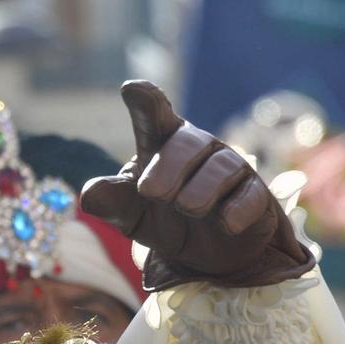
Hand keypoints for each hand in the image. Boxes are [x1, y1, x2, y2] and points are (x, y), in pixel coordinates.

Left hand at [79, 81, 312, 292]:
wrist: (208, 254)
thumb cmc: (164, 220)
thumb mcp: (132, 215)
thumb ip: (113, 202)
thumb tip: (88, 195)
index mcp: (162, 145)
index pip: (154, 116)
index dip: (146, 100)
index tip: (132, 89)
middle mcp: (198, 150)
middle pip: (186, 142)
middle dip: (168, 166)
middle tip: (150, 192)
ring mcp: (230, 171)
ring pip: (221, 167)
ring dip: (201, 189)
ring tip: (186, 208)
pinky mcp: (256, 198)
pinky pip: (251, 196)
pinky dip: (238, 209)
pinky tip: (226, 224)